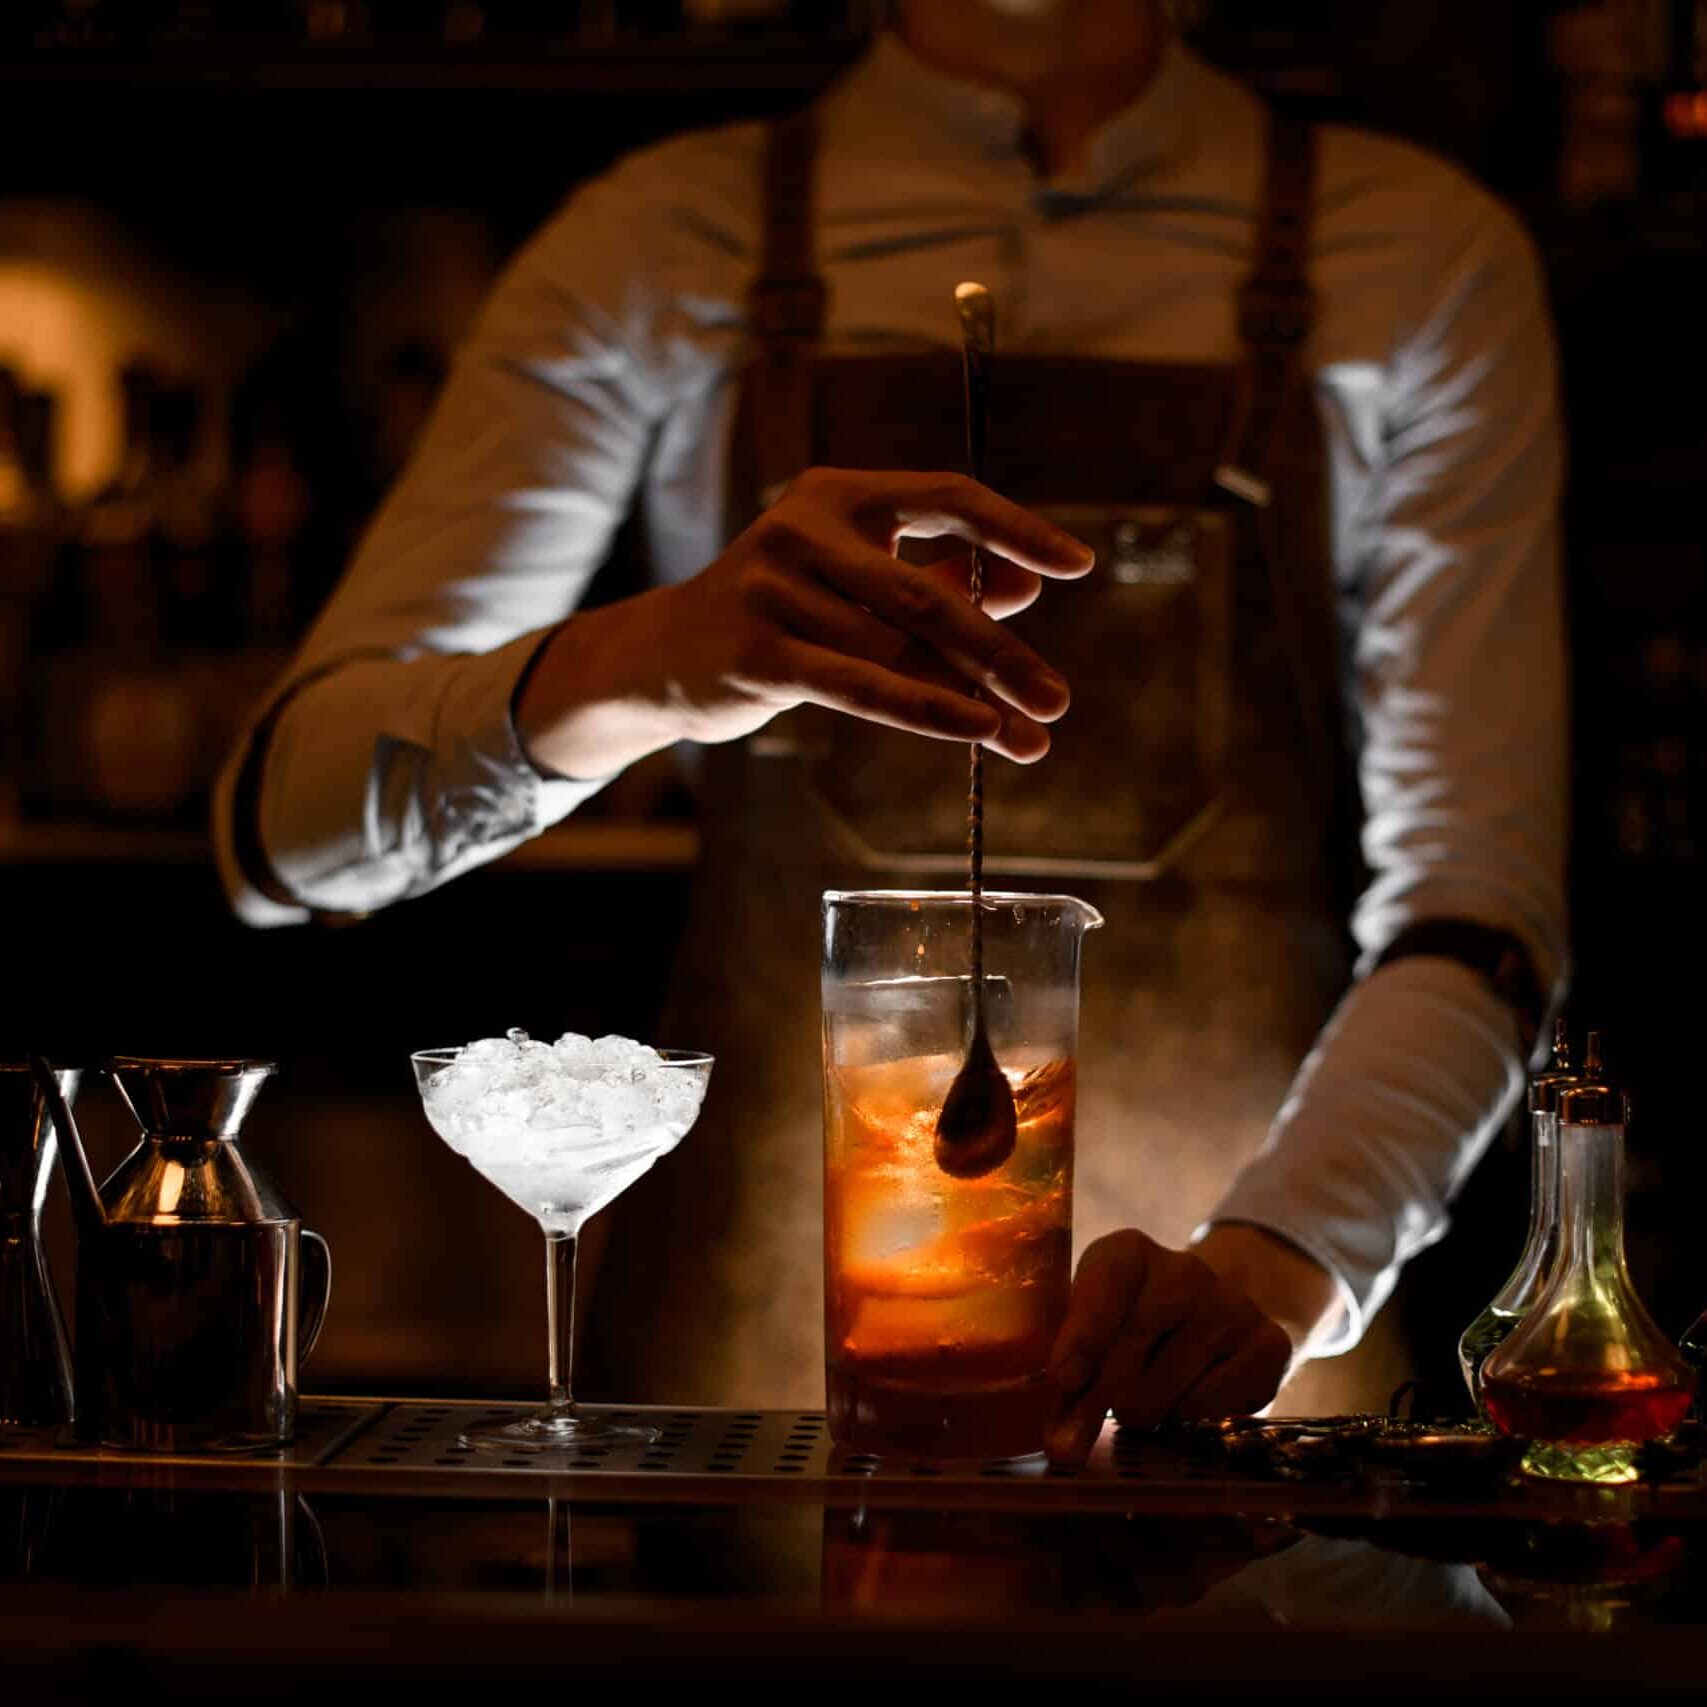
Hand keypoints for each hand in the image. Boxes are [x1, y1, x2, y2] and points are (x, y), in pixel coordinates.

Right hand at [515, 467, 1094, 780]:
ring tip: (1031, 739)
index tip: (1078, 566)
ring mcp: (775, 590)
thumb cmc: (776, 613)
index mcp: (837, 494)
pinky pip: (862, 686)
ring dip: (975, 701)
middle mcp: (804, 529)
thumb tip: (1022, 589)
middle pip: (930, 592)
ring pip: (900, 650)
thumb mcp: (851, 582)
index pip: (946, 494)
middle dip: (1003, 652)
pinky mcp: (759, 652)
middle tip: (1058, 699)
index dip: (1015, 530)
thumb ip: (931, 578)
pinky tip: (978, 730)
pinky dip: (927, 710)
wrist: (660, 655)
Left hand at [1042, 1230, 1295, 1466]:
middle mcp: (1184, 1268)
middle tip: (1072, 1436)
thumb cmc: (1130, 1329)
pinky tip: (1185, 1395)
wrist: (1215, 1321)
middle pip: (1132, 1342)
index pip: (1106, 1285)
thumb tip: (1061, 1442)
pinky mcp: (1268, 1344)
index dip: (1083, 1334)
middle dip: (1098, 1397)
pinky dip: (1186, 1416)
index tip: (1064, 1379)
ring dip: (1142, 1409)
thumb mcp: (1091, 1331)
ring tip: (1141, 1399)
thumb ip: (1070, 1377)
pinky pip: (1208, 1405)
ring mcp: (1232, 1304)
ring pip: (1166, 1384)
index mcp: (1128, 1252)